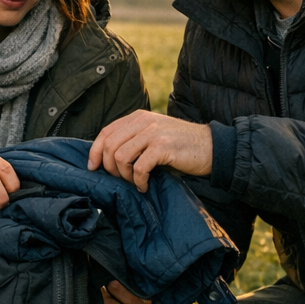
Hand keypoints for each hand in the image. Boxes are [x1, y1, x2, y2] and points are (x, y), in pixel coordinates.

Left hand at [88, 110, 211, 191]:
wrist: (211, 147)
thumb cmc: (180, 146)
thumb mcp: (153, 135)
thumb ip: (133, 140)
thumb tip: (106, 160)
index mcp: (138, 117)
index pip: (106, 132)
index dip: (95, 151)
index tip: (93, 168)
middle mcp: (143, 121)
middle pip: (110, 146)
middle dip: (109, 168)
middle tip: (120, 180)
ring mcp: (153, 133)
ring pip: (121, 157)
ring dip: (124, 176)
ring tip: (135, 182)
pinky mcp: (163, 147)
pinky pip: (138, 168)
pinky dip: (138, 181)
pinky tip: (145, 186)